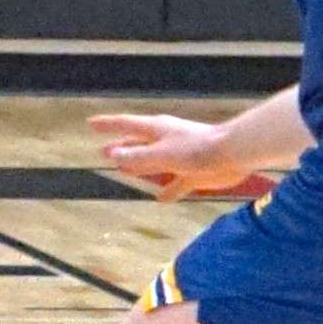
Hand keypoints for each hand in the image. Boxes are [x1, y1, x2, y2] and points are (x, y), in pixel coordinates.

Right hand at [91, 108, 259, 198]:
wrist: (232, 154)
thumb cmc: (196, 149)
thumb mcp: (161, 154)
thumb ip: (138, 156)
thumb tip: (113, 155)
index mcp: (156, 130)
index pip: (125, 125)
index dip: (107, 125)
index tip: (90, 124)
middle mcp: (166, 141)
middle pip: (137, 144)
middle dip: (120, 147)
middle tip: (103, 151)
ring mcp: (179, 157)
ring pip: (154, 163)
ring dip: (140, 167)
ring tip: (125, 172)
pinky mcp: (193, 173)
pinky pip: (175, 183)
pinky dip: (167, 190)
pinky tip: (160, 199)